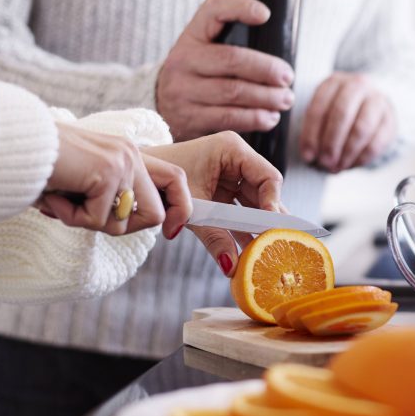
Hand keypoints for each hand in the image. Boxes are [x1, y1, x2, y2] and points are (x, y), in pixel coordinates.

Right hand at [40, 124, 188, 236]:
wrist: (11, 145)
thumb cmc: (38, 168)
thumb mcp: (82, 183)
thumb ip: (107, 198)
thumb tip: (123, 223)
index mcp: (128, 154)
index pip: (175, 179)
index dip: (180, 208)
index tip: (172, 232)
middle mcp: (131, 155)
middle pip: (155, 214)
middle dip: (123, 228)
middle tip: (85, 218)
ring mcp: (121, 163)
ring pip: (122, 224)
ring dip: (86, 222)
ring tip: (60, 200)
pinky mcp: (106, 173)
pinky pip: (95, 220)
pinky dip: (69, 217)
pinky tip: (53, 196)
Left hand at [143, 131, 283, 274]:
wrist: (137, 179)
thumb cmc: (160, 182)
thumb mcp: (192, 210)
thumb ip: (214, 237)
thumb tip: (232, 266)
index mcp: (232, 149)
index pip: (268, 177)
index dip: (273, 203)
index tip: (271, 228)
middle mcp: (237, 160)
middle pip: (266, 193)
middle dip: (268, 220)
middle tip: (276, 245)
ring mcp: (232, 176)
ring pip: (256, 205)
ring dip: (257, 228)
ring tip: (265, 252)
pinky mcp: (225, 191)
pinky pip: (241, 212)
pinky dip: (242, 229)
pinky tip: (249, 250)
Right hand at [156, 0, 294, 140]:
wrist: (162, 105)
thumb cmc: (198, 73)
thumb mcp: (205, 49)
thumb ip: (232, 41)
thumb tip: (280, 46)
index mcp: (192, 36)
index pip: (213, 11)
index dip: (239, 8)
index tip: (265, 14)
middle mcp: (183, 60)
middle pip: (232, 59)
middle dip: (267, 69)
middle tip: (287, 77)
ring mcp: (184, 90)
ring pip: (234, 91)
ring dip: (267, 97)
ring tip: (285, 99)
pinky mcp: (190, 118)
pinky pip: (229, 118)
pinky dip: (255, 118)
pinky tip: (270, 117)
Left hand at [300, 72, 396, 171]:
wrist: (371, 107)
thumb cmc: (340, 113)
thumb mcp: (323, 113)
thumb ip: (313, 130)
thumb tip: (309, 157)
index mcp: (334, 82)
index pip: (320, 107)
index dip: (311, 134)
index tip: (307, 156)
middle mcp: (357, 85)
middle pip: (342, 114)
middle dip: (331, 143)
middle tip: (324, 163)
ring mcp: (377, 100)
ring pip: (362, 128)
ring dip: (347, 152)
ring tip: (337, 167)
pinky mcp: (390, 119)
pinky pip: (376, 142)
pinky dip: (362, 158)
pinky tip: (351, 165)